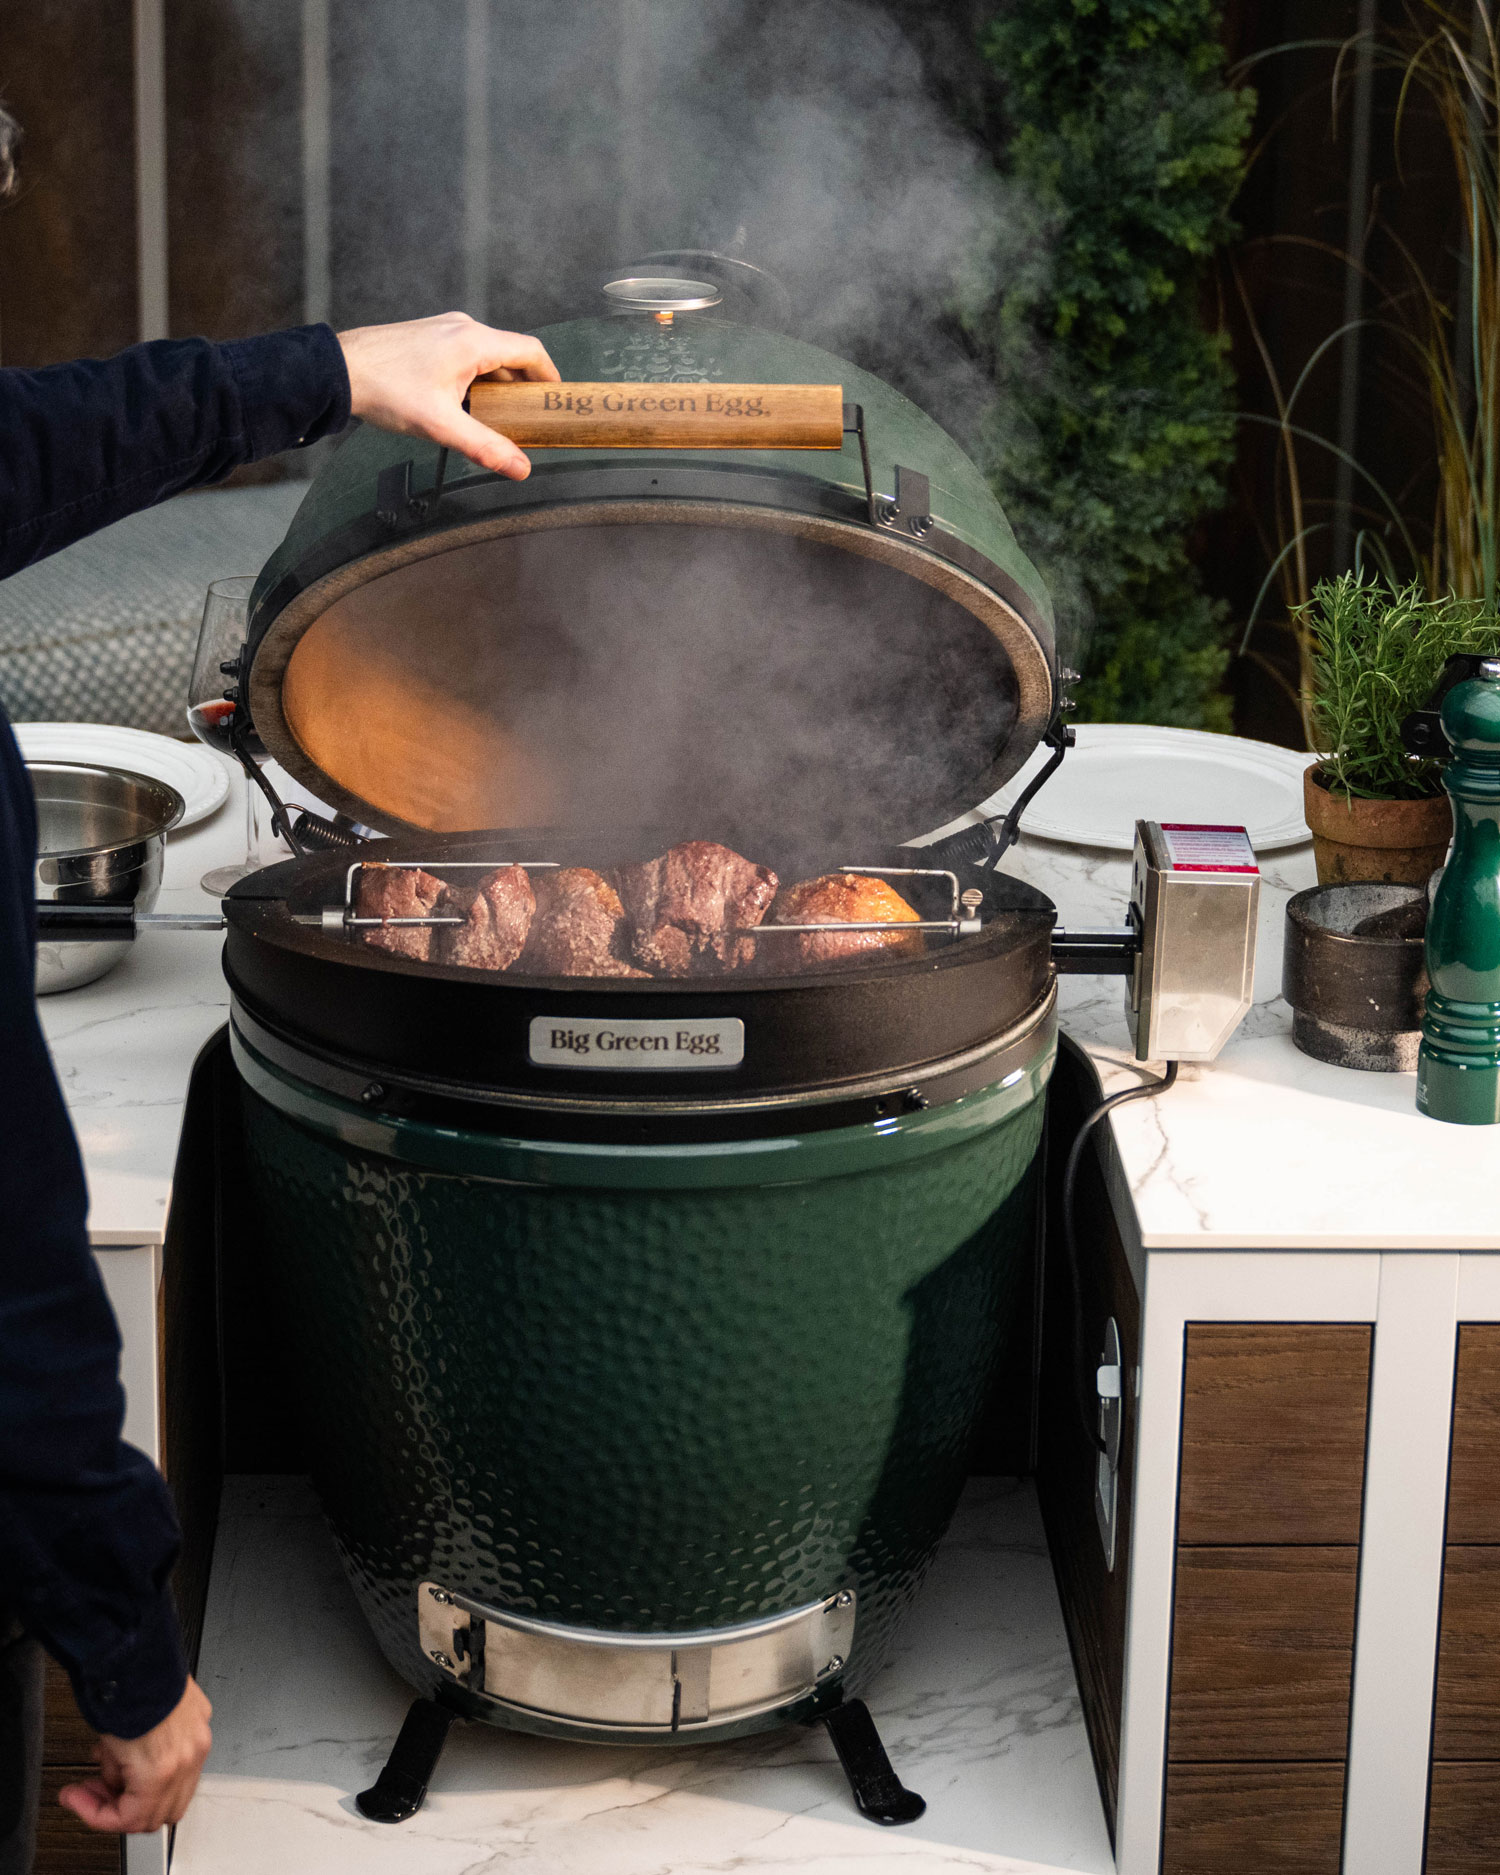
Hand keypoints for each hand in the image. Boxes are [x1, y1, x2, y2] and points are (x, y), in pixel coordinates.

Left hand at [58, 1676, 212, 1833]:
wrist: (141, 1652)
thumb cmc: (124, 1690)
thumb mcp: (108, 1744)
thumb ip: (114, 1773)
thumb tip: (113, 1779)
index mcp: (160, 1772)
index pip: (130, 1820)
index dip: (96, 1815)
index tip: (78, 1799)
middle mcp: (188, 1760)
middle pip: (160, 1815)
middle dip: (124, 1807)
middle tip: (98, 1790)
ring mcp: (199, 1740)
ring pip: (178, 1791)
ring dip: (145, 1788)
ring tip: (117, 1764)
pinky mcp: (202, 1721)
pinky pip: (186, 1760)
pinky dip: (164, 1765)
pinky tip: (140, 1746)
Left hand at [338, 311, 560, 479]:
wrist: (339, 370)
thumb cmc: (386, 389)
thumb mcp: (442, 425)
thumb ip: (486, 447)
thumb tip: (520, 468)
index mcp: (474, 341)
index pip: (530, 351)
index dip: (549, 377)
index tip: (556, 400)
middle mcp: (462, 328)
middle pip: (510, 354)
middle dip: (523, 386)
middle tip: (529, 418)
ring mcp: (443, 329)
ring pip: (486, 356)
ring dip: (498, 384)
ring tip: (498, 417)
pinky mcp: (428, 337)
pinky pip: (465, 355)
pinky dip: (476, 377)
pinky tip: (465, 404)